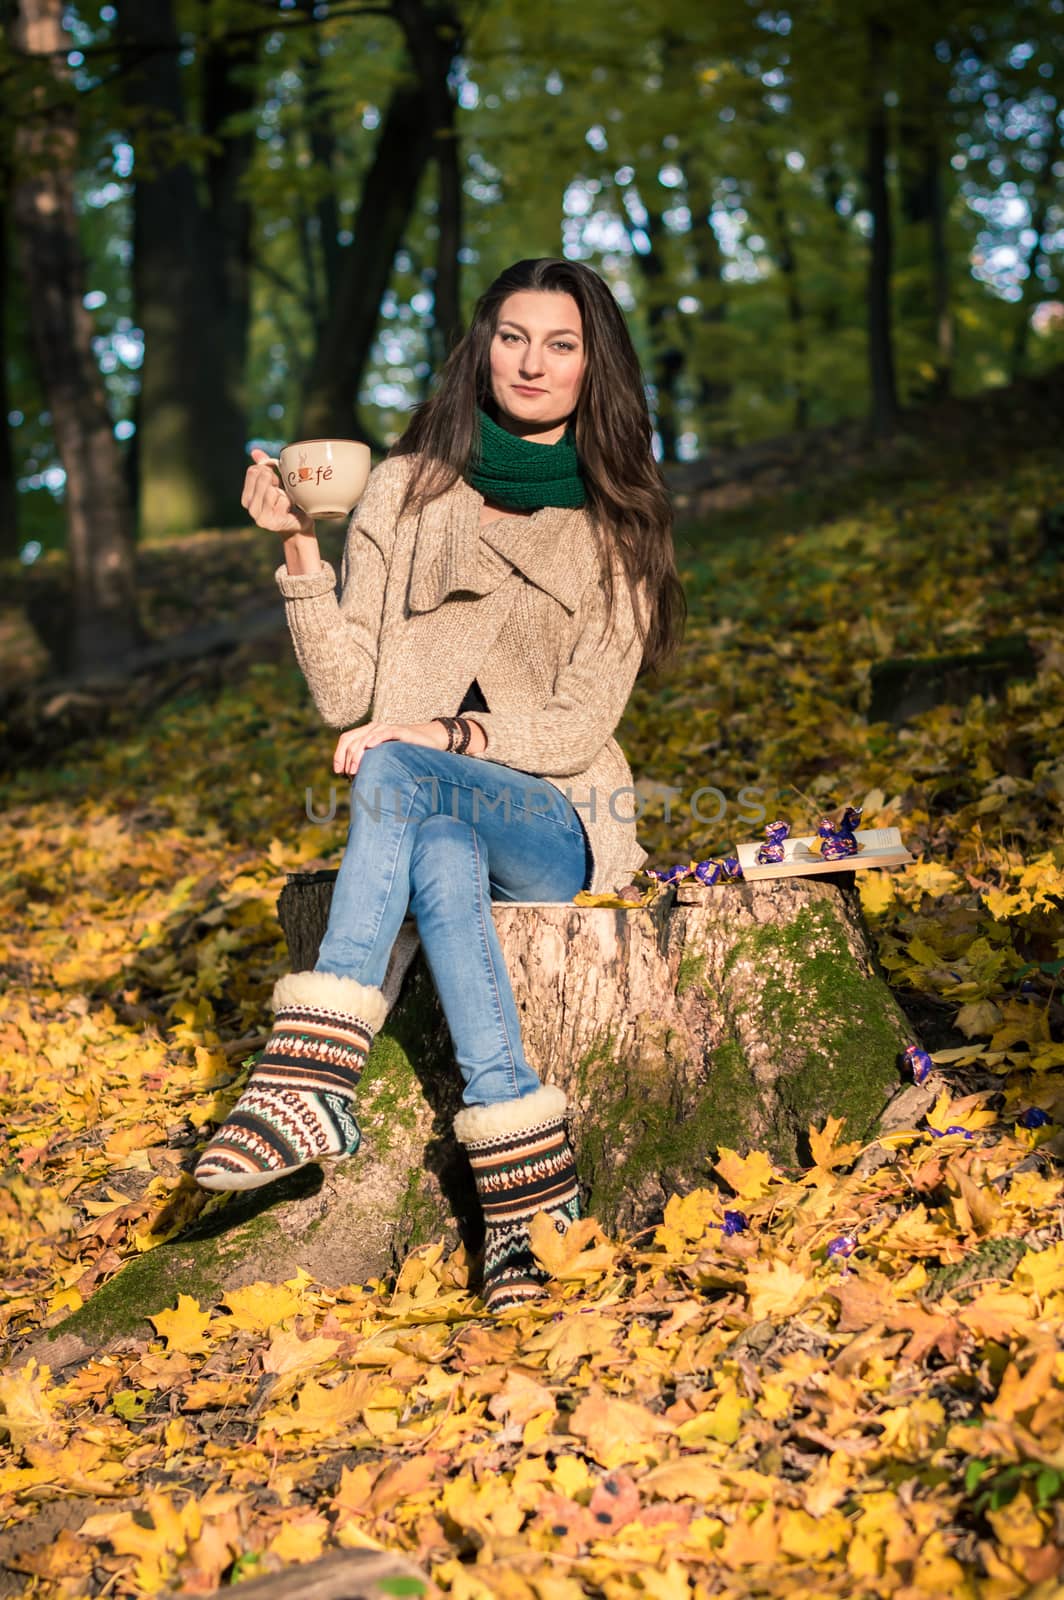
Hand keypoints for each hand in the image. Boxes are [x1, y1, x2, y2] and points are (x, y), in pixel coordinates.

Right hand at [242, 448, 314, 537]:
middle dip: (275, 480)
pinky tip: (289, 510)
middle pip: (262, 478)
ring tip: (285, 502)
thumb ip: (264, 467)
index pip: (253, 471)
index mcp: (246, 497)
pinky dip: (289, 501)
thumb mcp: (275, 483)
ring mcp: (259, 517)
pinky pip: (282, 500)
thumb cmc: (287, 501)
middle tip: (281, 492)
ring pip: (271, 490)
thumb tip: (255, 451)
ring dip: (283, 493)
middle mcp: (250, 508)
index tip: (275, 481)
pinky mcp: (272, 523)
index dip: (268, 471)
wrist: (299, 524)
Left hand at [333, 720, 448, 776]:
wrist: (427, 741)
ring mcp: (386, 727)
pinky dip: (376, 739)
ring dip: (357, 754)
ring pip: (365, 738)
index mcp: (366, 732)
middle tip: (349, 774)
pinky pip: (384, 733)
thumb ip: (368, 762)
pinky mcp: (399, 730)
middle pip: (352, 739)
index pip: (345, 739)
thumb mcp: (383, 756)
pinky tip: (369, 746)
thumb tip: (350, 778)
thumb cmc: (403, 752)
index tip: (338, 772)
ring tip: (355, 769)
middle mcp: (373, 728)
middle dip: (347, 758)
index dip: (338, 754)